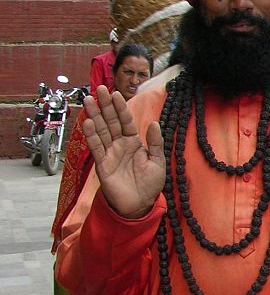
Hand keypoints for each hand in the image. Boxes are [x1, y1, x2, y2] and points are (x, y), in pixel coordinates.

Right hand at [81, 86, 164, 218]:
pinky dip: (91, 135)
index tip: (116, 94)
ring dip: (94, 116)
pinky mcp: (102, 164)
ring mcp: (109, 153)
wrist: (139, 205)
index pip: (126, 121)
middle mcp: (120, 145)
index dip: (121, 108)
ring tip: (89, 100)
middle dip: (105, 106)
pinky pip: (96, 147)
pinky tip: (88, 122)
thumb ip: (155, 143)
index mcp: (133, 143)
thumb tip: (154, 123)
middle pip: (111, 122)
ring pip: (101, 131)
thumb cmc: (149, 184)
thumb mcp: (157, 161)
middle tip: (99, 89)